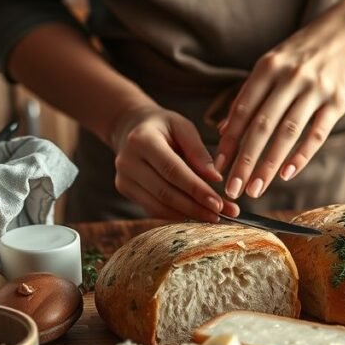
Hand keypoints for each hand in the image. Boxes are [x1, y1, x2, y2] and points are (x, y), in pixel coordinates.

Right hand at [111, 104, 238, 222]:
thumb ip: (198, 151)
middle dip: (195, 207)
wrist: (131, 128)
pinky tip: (194, 216)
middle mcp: (128, 161)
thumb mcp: (182, 127)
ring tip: (212, 217)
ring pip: (158, 206)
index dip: (196, 190)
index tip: (218, 203)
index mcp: (142, 140)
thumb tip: (215, 178)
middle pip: (165, 192)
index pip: (173, 170)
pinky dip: (175, 215)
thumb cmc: (163, 126)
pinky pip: (152, 208)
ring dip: (187, 215)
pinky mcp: (125, 189)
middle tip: (220, 215)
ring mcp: (123, 177)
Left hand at [214, 0, 344, 199]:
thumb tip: (224, 130)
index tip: (217, 167)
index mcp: (268, 67)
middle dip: (244, 161)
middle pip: (262, 126)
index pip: (243, 110)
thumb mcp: (272, 63)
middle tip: (232, 189)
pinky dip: (301, 155)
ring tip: (255, 188)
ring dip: (269, 165)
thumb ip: (249, 95)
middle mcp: (290, 78)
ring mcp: (315, 89)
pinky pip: (317, 133)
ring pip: (287, 133)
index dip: (229, 140)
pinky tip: (287, 173)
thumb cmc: (302, 52)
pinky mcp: (338, 101)